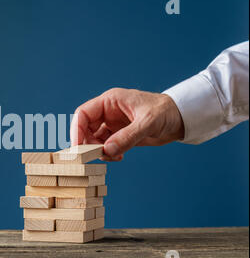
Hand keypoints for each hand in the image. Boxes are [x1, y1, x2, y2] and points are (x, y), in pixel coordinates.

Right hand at [70, 88, 184, 160]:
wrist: (181, 118)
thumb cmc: (166, 111)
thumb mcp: (148, 122)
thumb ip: (127, 137)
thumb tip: (106, 151)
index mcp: (110, 101)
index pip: (83, 114)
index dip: (77, 130)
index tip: (78, 147)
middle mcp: (108, 112)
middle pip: (85, 128)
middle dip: (88, 143)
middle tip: (98, 155)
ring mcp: (113, 124)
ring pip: (94, 139)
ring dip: (99, 150)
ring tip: (113, 156)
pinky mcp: (119, 135)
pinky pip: (105, 145)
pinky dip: (108, 154)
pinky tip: (119, 157)